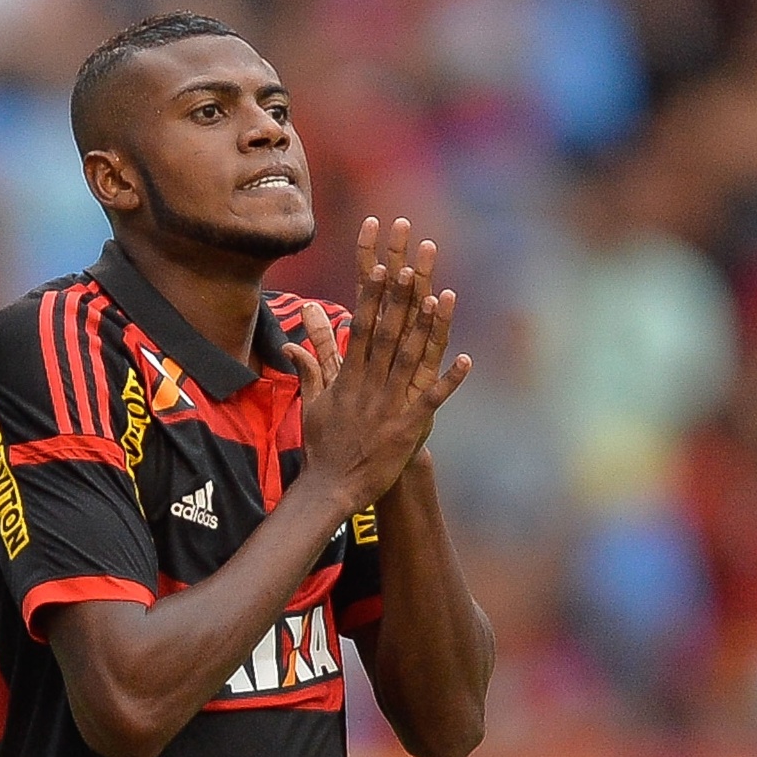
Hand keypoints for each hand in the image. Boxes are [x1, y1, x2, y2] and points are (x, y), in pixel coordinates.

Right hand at [283, 217, 471, 514]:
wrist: (331, 488)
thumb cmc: (322, 446)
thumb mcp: (312, 403)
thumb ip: (308, 369)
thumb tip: (290, 343)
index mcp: (349, 376)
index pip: (362, 328)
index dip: (372, 298)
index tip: (380, 269)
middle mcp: (369, 384)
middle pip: (387, 335)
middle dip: (399, 300)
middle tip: (411, 268)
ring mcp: (389, 405)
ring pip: (411, 359)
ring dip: (426, 328)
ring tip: (440, 298)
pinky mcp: (407, 427)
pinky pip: (431, 400)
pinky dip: (449, 380)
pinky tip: (466, 360)